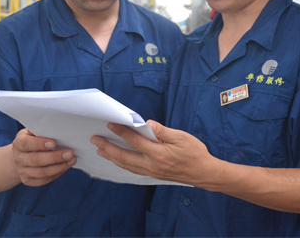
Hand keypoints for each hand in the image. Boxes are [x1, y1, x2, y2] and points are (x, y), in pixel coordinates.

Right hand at [12, 129, 76, 186]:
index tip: (54, 143)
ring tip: (72, 160)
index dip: (40, 144)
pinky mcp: (28, 180)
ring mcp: (22, 171)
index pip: (26, 144)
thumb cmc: (34, 139)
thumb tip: (60, 130)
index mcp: (18, 143)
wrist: (21, 155)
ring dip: (59, 167)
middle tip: (70, 153)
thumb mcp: (35, 131)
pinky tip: (65, 167)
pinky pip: (43, 180)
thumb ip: (43, 130)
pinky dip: (56, 174)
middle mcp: (18, 158)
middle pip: (36, 160)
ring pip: (41, 172)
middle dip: (54, 157)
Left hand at [90, 120, 218, 186]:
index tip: (110, 124)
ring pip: (127, 165)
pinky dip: (122, 164)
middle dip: (108, 148)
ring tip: (101, 150)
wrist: (204, 173)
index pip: (135, 141)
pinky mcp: (154, 175)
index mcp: (159, 154)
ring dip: (112, 157)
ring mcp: (152, 172)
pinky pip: (133, 170)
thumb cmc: (195, 153)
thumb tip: (148, 124)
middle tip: (95, 140)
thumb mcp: (182, 138)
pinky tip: (118, 160)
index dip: (121, 132)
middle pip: (124, 157)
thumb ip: (163, 131)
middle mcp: (152, 165)